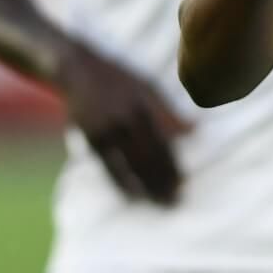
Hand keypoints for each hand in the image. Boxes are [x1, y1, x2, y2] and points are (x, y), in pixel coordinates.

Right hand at [54, 40, 190, 204]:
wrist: (77, 70)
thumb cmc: (119, 79)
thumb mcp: (147, 87)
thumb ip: (169, 111)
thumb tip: (194, 131)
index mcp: (143, 104)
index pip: (162, 140)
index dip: (173, 163)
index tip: (185, 181)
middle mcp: (124, 119)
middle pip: (148, 156)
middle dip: (163, 180)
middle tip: (176, 200)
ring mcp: (106, 130)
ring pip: (129, 165)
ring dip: (146, 187)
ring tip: (161, 202)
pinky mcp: (91, 139)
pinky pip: (109, 167)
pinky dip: (122, 184)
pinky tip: (134, 196)